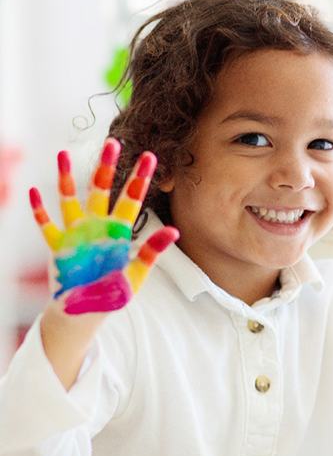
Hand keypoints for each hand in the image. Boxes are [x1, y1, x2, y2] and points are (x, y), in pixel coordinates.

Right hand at [29, 137, 178, 314]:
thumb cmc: (112, 295)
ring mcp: (76, 234)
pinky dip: (40, 210)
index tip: (149, 156)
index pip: (132, 198)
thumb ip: (151, 251)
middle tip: (113, 142)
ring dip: (66, 177)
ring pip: (70, 199)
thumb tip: (174, 231)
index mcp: (120, 232)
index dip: (139, 177)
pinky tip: (35, 191)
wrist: (84, 313)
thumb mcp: (136, 274)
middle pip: (102, 189)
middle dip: (107, 166)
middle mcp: (98, 227)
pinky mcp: (58, 246)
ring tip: (63, 153)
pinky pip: (46, 225)